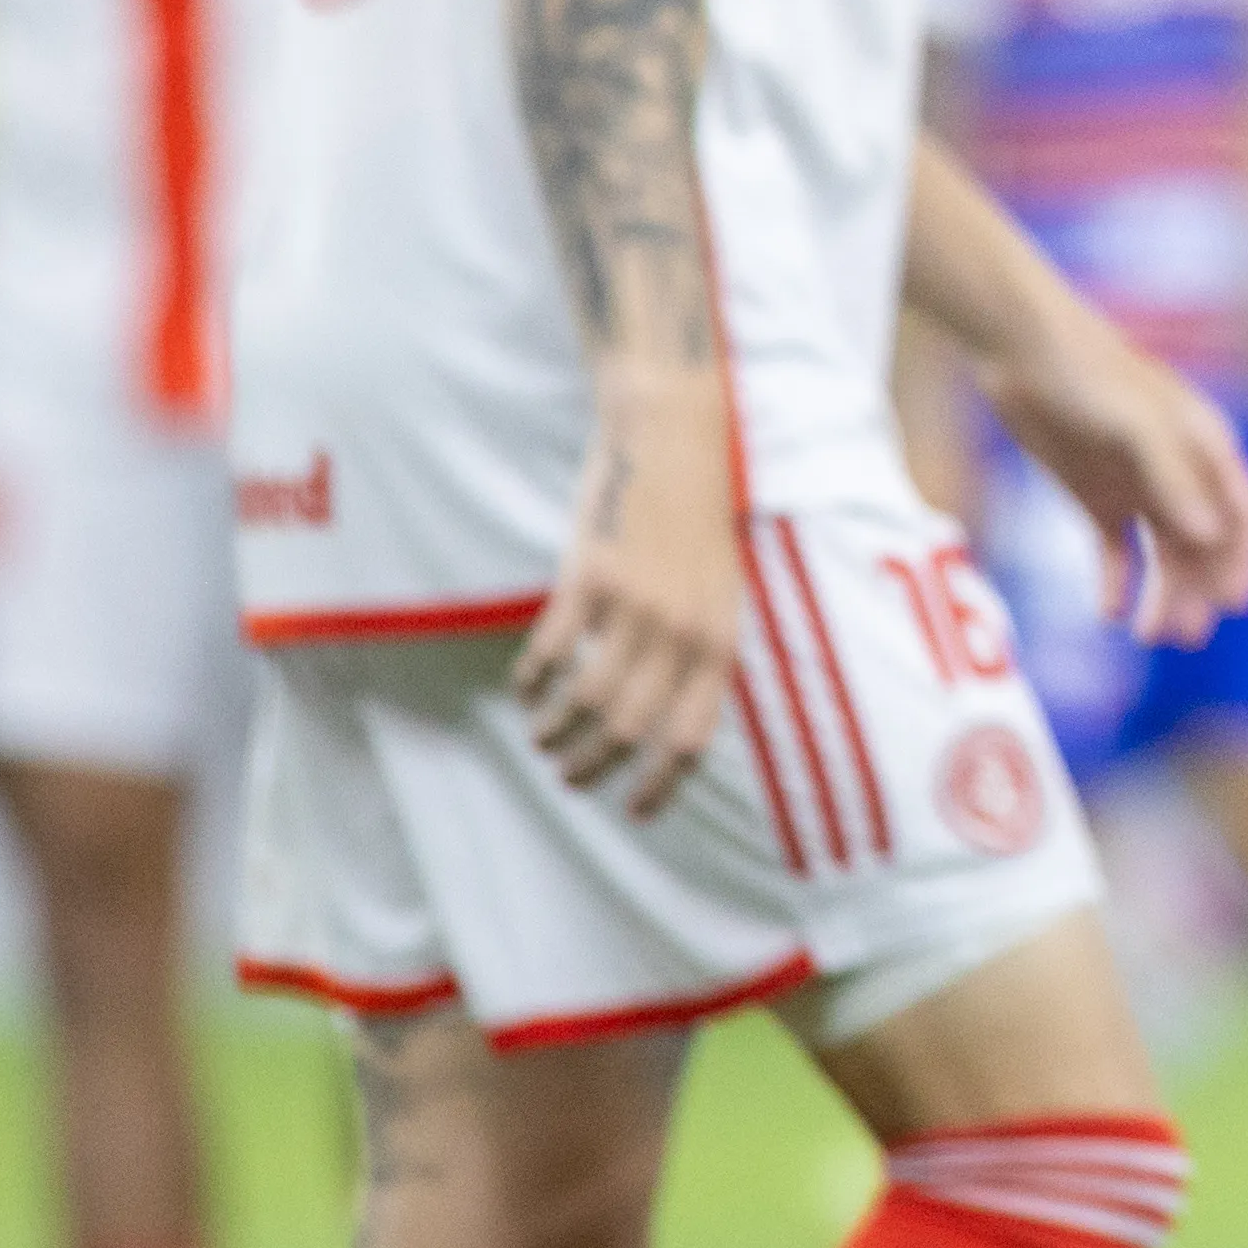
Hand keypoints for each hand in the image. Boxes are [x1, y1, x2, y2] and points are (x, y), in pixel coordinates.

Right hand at [513, 374, 744, 812]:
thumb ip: (701, 651)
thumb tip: (670, 720)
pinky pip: (552, 652)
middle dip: (594, 766)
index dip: (658, 784)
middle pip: (630, 730)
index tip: (631, 810)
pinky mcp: (589, 577)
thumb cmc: (696, 518)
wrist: (675, 438)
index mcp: (721, 638)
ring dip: (557, 731)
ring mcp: (635, 604)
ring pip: (587, 701)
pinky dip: (533, 680)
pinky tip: (525, 687)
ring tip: (542, 739)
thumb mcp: (721, 589)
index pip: (690, 738)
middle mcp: (682, 630)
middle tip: (569, 777)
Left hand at [977, 296, 1247, 646]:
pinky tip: (1110, 615)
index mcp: (1206, 446)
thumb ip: (1175, 478)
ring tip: (1149, 637)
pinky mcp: (1095, 494)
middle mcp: (1178, 470)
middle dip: (1200, 590)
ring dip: (1164, 595)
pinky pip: (1116, 551)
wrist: (1021, 349)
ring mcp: (1137, 484)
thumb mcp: (1137, 425)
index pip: (1243, 514)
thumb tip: (1212, 538)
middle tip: (1184, 635)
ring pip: (1163, 554)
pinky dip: (1116, 583)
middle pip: (1205, 545)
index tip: (1233, 603)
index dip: (1245, 559)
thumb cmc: (1089, 375)